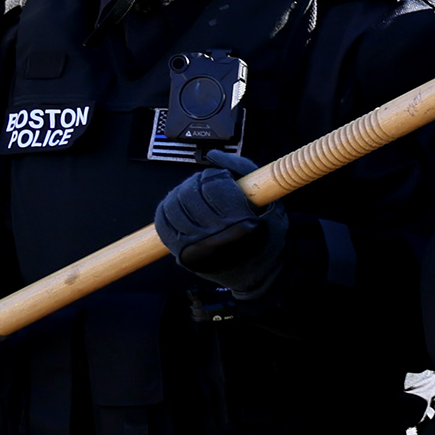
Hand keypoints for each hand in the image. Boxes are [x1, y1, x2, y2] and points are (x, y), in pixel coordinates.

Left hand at [153, 162, 284, 295]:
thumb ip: (246, 172)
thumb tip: (214, 156)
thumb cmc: (267, 241)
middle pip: (189, 193)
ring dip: (181, 194)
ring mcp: (196, 247)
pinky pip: (162, 224)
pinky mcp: (182, 254)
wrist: (260, 277)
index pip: (213, 185)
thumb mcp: (273, 204)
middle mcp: (217, 237)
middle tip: (207, 186)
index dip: (215, 175)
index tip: (221, 178)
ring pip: (172, 206)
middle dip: (196, 183)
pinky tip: (179, 208)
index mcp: (242, 224)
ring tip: (194, 196)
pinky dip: (166, 211)